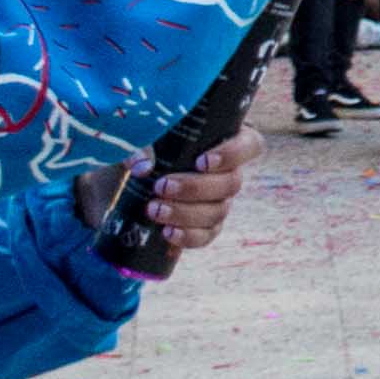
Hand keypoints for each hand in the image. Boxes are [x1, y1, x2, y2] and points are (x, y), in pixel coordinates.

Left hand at [124, 137, 251, 260]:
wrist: (130, 184)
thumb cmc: (145, 152)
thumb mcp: (140, 142)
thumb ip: (139, 148)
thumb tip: (142, 168)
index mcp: (225, 142)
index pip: (249, 145)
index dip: (233, 154)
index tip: (201, 162)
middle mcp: (228, 173)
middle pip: (231, 183)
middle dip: (196, 188)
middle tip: (162, 186)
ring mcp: (220, 202)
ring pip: (218, 211)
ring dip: (185, 213)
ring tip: (154, 210)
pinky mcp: (207, 226)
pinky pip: (207, 235)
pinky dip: (188, 236)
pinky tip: (167, 232)